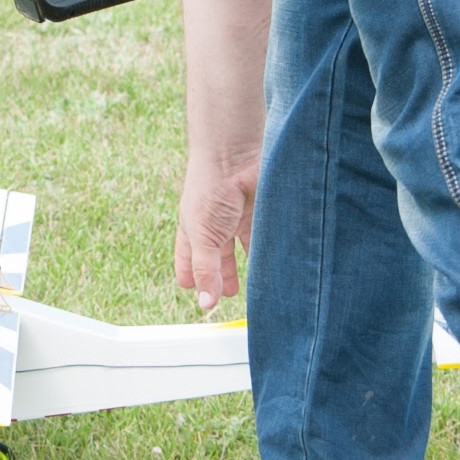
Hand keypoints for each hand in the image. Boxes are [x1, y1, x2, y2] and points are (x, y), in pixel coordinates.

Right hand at [173, 145, 260, 312]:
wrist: (235, 155)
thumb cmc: (210, 190)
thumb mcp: (203, 237)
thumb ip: (205, 270)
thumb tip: (206, 304)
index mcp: (192, 231)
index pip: (187, 260)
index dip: (191, 277)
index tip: (198, 295)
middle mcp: (213, 226)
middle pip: (216, 257)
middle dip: (220, 276)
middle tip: (227, 294)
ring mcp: (236, 219)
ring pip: (241, 249)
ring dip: (246, 266)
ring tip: (253, 286)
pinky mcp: (258, 214)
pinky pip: (261, 237)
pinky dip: (266, 251)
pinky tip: (272, 265)